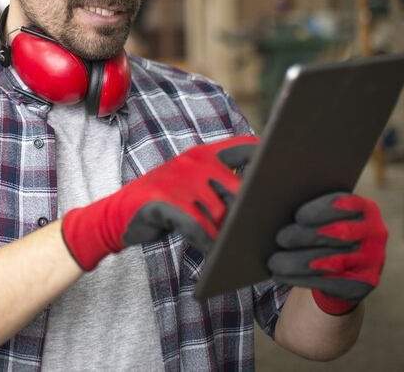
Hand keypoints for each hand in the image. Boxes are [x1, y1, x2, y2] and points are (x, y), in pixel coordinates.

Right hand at [61, 135, 257, 269]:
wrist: (118, 214)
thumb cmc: (165, 201)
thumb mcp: (192, 182)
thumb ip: (221, 182)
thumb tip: (262, 195)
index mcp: (203, 154)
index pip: (243, 147)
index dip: (266, 158)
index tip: (285, 175)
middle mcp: (192, 164)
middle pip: (238, 189)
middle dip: (249, 214)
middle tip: (262, 231)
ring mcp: (177, 182)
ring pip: (219, 213)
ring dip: (229, 235)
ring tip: (238, 249)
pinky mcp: (163, 203)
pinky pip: (196, 227)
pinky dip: (208, 244)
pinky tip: (214, 256)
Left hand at [267, 192, 387, 314]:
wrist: (341, 268)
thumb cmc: (318, 228)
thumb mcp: (315, 210)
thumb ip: (296, 192)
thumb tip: (258, 169)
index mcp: (365, 207)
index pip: (345, 203)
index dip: (321, 209)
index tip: (297, 215)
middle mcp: (376, 233)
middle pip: (339, 234)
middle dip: (305, 236)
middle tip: (279, 238)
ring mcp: (374, 261)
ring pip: (332, 262)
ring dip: (299, 262)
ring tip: (273, 262)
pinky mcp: (364, 286)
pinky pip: (332, 284)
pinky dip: (303, 280)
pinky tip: (281, 276)